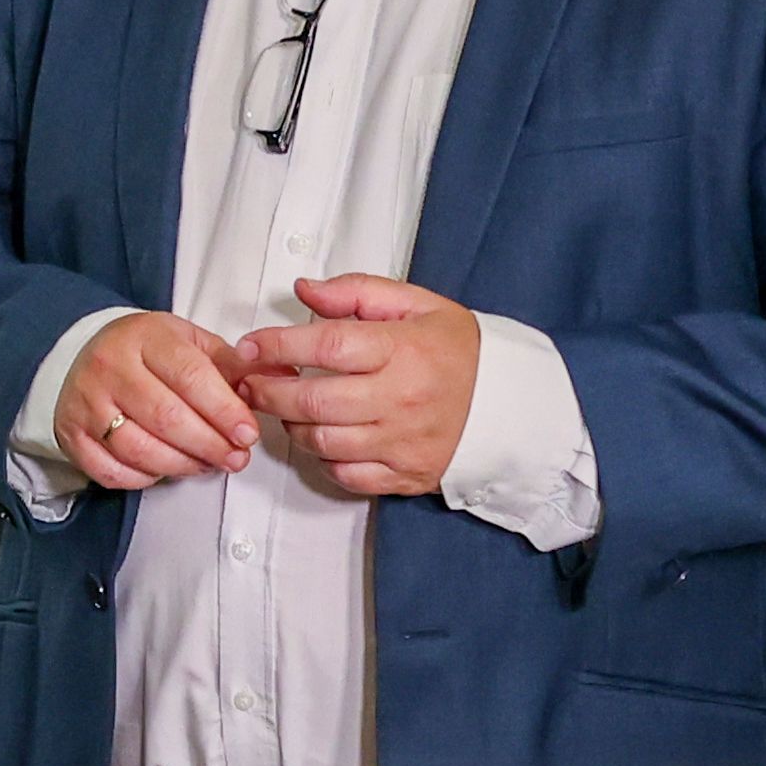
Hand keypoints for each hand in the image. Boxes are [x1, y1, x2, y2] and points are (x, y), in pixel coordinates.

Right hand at [49, 311, 260, 490]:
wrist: (84, 353)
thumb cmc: (146, 351)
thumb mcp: (189, 342)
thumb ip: (232, 364)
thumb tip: (280, 379)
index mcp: (144, 338)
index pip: (189, 376)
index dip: (223, 410)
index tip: (247, 433)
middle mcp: (109, 368)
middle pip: (166, 417)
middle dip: (209, 444)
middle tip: (236, 457)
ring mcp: (86, 403)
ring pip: (139, 449)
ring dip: (182, 465)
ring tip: (208, 464)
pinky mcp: (71, 434)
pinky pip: (111, 471)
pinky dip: (144, 478)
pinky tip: (166, 469)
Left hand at [234, 274, 481, 496]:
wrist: (514, 403)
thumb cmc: (459, 350)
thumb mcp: (418, 305)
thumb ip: (357, 293)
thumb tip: (304, 290)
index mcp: (404, 350)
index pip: (326, 346)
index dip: (278, 345)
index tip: (250, 346)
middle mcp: (402, 398)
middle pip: (313, 400)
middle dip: (269, 392)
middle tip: (251, 382)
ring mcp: (404, 441)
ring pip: (322, 441)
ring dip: (292, 425)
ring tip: (285, 406)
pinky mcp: (406, 474)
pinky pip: (346, 475)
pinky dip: (323, 460)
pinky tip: (321, 437)